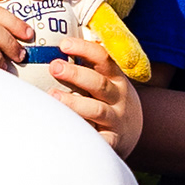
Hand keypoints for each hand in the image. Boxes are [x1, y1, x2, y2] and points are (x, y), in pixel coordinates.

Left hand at [37, 35, 139, 150]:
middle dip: (76, 74)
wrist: (131, 130)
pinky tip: (66, 130)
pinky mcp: (112, 140)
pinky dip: (84, 136)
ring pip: (96, 110)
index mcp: (116, 78)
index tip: (64, 44)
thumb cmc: (109, 99)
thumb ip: (88, 67)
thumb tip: (56, 45)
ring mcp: (115, 119)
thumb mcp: (107, 80)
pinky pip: (99, 139)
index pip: (103, 58)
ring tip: (52, 96)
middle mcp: (118, 97)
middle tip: (54, 67)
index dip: (84, 49)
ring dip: (74, 103)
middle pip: (98, 83)